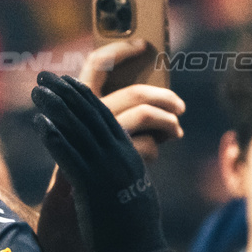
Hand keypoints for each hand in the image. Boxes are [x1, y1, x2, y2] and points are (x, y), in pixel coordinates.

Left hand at [32, 73, 174, 251]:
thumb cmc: (135, 229)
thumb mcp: (134, 188)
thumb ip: (123, 168)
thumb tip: (115, 159)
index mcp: (129, 155)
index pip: (106, 115)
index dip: (83, 96)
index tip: (65, 82)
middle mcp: (119, 156)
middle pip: (89, 115)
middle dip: (64, 93)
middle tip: (44, 76)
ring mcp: (106, 170)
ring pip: (77, 130)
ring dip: (54, 107)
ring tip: (37, 91)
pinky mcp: (92, 188)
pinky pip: (70, 156)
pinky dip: (54, 137)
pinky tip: (40, 122)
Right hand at [78, 40, 184, 161]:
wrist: (73, 207)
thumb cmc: (88, 161)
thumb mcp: (93, 131)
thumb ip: (113, 110)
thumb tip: (153, 94)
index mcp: (76, 102)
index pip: (96, 64)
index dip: (119, 50)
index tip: (142, 45)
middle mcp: (84, 114)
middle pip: (134, 92)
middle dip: (163, 97)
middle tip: (179, 105)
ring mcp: (99, 136)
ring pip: (146, 114)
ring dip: (168, 122)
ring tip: (175, 130)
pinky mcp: (114, 158)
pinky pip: (148, 145)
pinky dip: (156, 148)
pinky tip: (153, 154)